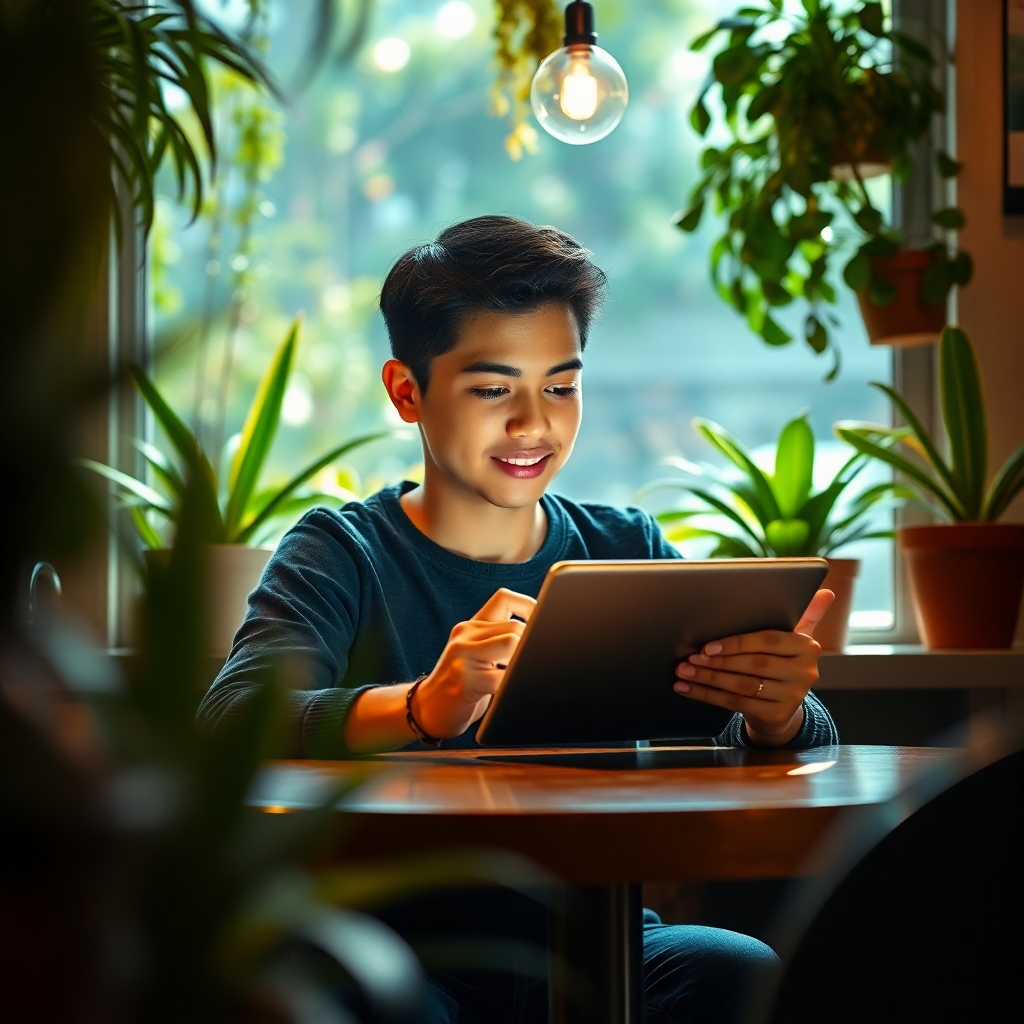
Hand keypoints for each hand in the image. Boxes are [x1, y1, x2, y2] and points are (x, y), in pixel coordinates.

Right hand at [412, 588, 535, 739]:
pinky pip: (503, 678)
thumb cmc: (461, 684)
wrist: (428, 710)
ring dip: (523, 661)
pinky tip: (512, 692)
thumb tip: (540, 632)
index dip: (529, 606)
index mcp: (470, 626)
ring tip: (520, 675)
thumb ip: (498, 638)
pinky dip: (515, 685)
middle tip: (533, 662)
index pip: (504, 598)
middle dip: (532, 644)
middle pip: (515, 626)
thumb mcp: (474, 653)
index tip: (543, 622)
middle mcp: (464, 636)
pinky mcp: (465, 681)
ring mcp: (463, 656)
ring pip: (511, 644)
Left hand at [672, 588, 834, 746]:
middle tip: (689, 658)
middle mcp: (805, 673)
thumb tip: (826, 591)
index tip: (708, 645)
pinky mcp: (777, 714)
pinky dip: (707, 695)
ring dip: (708, 678)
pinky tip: (687, 689)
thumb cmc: (780, 663)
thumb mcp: (793, 637)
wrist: (781, 705)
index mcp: (807, 647)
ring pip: (742, 685)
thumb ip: (806, 613)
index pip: (767, 641)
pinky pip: (736, 703)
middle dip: (716, 661)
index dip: (736, 643)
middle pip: (753, 665)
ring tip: (684, 671)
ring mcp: (793, 696)